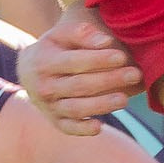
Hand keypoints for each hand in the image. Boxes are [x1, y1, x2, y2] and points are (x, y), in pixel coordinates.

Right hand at [17, 12, 141, 134]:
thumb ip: (83, 33)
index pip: (74, 62)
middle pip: (79, 85)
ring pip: (75, 108)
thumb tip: (106, 42)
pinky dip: (82, 129)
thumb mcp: (62, 34)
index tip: (122, 56)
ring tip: (125, 99)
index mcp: (44, 61)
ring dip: (101, 105)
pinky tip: (99, 126)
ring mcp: (48, 106)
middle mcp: (44, 86)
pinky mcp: (55, 121)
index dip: (98, 60)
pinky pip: (68, 127)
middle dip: (109, 80)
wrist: (29, 71)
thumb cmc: (55, 47)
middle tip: (134, 74)